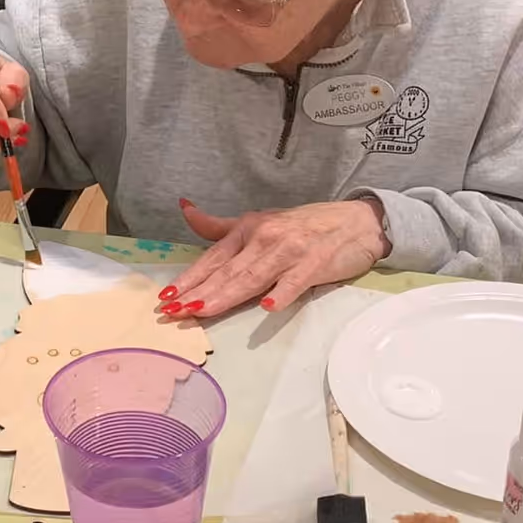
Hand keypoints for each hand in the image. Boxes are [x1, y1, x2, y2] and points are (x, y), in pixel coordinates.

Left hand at [158, 198, 387, 318]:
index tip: (166, 297)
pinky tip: (267, 308)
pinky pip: (294, 282)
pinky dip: (281, 294)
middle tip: (174, 312)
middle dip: (198, 293)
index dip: (190, 278)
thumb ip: (221, 226)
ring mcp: (289, 251)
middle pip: (227, 272)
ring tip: (202, 311)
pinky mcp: (314, 264)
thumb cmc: (305, 225)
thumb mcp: (261, 221)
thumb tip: (185, 210)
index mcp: (248, 230)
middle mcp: (265, 238)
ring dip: (226, 295)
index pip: (213, 258)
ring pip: (252, 278)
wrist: (356, 221)